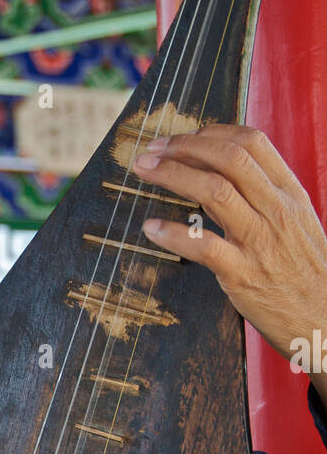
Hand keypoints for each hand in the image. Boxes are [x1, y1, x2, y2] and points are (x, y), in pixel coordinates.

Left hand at [133, 124, 326, 409]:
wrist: (325, 321)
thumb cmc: (306, 275)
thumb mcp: (298, 225)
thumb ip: (266, 199)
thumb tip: (226, 178)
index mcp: (290, 194)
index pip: (252, 143)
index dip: (212, 132)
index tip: (183, 137)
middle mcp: (277, 210)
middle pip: (228, 158)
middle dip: (184, 146)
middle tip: (152, 149)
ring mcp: (260, 241)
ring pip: (213, 191)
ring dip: (172, 175)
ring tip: (144, 171)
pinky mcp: (243, 274)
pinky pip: (203, 246)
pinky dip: (172, 233)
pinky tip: (151, 227)